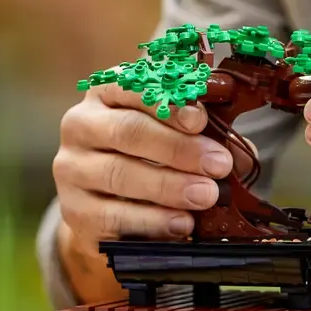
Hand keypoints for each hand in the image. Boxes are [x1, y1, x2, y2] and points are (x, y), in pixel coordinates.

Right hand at [52, 83, 237, 301]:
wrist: (107, 205)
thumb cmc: (148, 156)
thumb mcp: (172, 133)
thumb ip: (203, 133)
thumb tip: (239, 152)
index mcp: (105, 93)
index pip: (130, 86)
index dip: (167, 102)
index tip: (200, 119)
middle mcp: (80, 125)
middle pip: (127, 131)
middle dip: (178, 148)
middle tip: (218, 164)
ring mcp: (71, 169)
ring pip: (119, 174)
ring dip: (169, 186)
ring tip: (207, 195)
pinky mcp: (74, 211)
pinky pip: (113, 216)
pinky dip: (153, 221)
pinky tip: (182, 223)